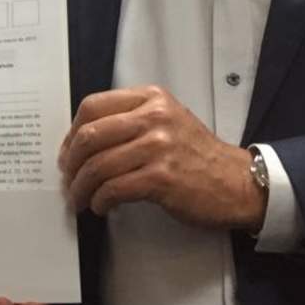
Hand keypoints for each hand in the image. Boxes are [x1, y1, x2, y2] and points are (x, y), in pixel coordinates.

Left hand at [58, 85, 265, 229]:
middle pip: (90, 136)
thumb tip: (82, 141)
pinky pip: (114, 188)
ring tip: (80, 199)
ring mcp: (158, 147)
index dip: (72, 132)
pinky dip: (101, 200)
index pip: (92, 106)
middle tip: (68, 179)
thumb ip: (130, 120)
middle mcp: (154, 117)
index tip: (68, 152)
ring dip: (82, 188)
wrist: (237, 182)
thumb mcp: (166, 120)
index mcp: (151, 98)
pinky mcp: (162, 177)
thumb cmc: (197, 155)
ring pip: (99, 165)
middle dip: (71, 163)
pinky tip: (102, 206)